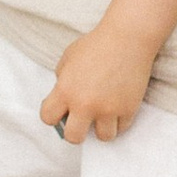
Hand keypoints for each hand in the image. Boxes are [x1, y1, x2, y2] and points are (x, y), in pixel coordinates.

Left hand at [41, 25, 156, 143]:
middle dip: (75, 130)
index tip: (61, 110)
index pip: (48, 117)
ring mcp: (108, 109)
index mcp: (65, 90)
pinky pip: (121, 128)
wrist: (127, 38)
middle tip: (81, 120)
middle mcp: (85, 104)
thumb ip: (62, 81)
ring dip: (101, 127)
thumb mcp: (68, 58)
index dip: (53, 115)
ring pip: (103, 137)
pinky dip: (119, 121)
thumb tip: (64, 101)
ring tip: (103, 114)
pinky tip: (117, 107)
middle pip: (73, 138)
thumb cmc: (96, 45)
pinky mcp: (129, 110)